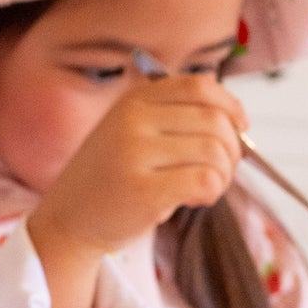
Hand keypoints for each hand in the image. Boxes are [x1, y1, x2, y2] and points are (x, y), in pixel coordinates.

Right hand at [28, 74, 246, 307]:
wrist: (67, 221)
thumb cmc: (109, 180)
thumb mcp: (130, 132)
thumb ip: (172, 116)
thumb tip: (235, 117)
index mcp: (132, 101)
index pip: (200, 86)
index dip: (231, 105)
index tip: (240, 127)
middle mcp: (131, 121)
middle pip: (214, 121)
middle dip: (232, 148)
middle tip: (221, 170)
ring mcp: (134, 154)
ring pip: (214, 151)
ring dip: (224, 174)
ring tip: (206, 188)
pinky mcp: (143, 190)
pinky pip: (205, 180)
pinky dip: (212, 192)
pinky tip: (195, 200)